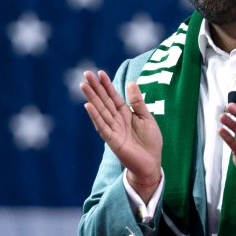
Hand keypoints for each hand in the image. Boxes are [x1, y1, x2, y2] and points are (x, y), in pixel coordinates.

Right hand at [80, 70, 161, 193]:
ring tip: (83, 85)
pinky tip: (88, 105)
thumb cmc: (150, 141)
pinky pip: (102, 126)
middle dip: (95, 87)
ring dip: (92, 98)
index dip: (107, 85)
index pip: (113, 96)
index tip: (99, 72)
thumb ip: (138, 102)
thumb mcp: (147, 117)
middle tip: (86, 73)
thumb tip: (131, 82)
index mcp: (125, 113)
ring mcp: (113, 129)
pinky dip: (95, 116)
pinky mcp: (112, 140)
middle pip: (104, 101)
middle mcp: (117, 120)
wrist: (151, 162)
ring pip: (100, 110)